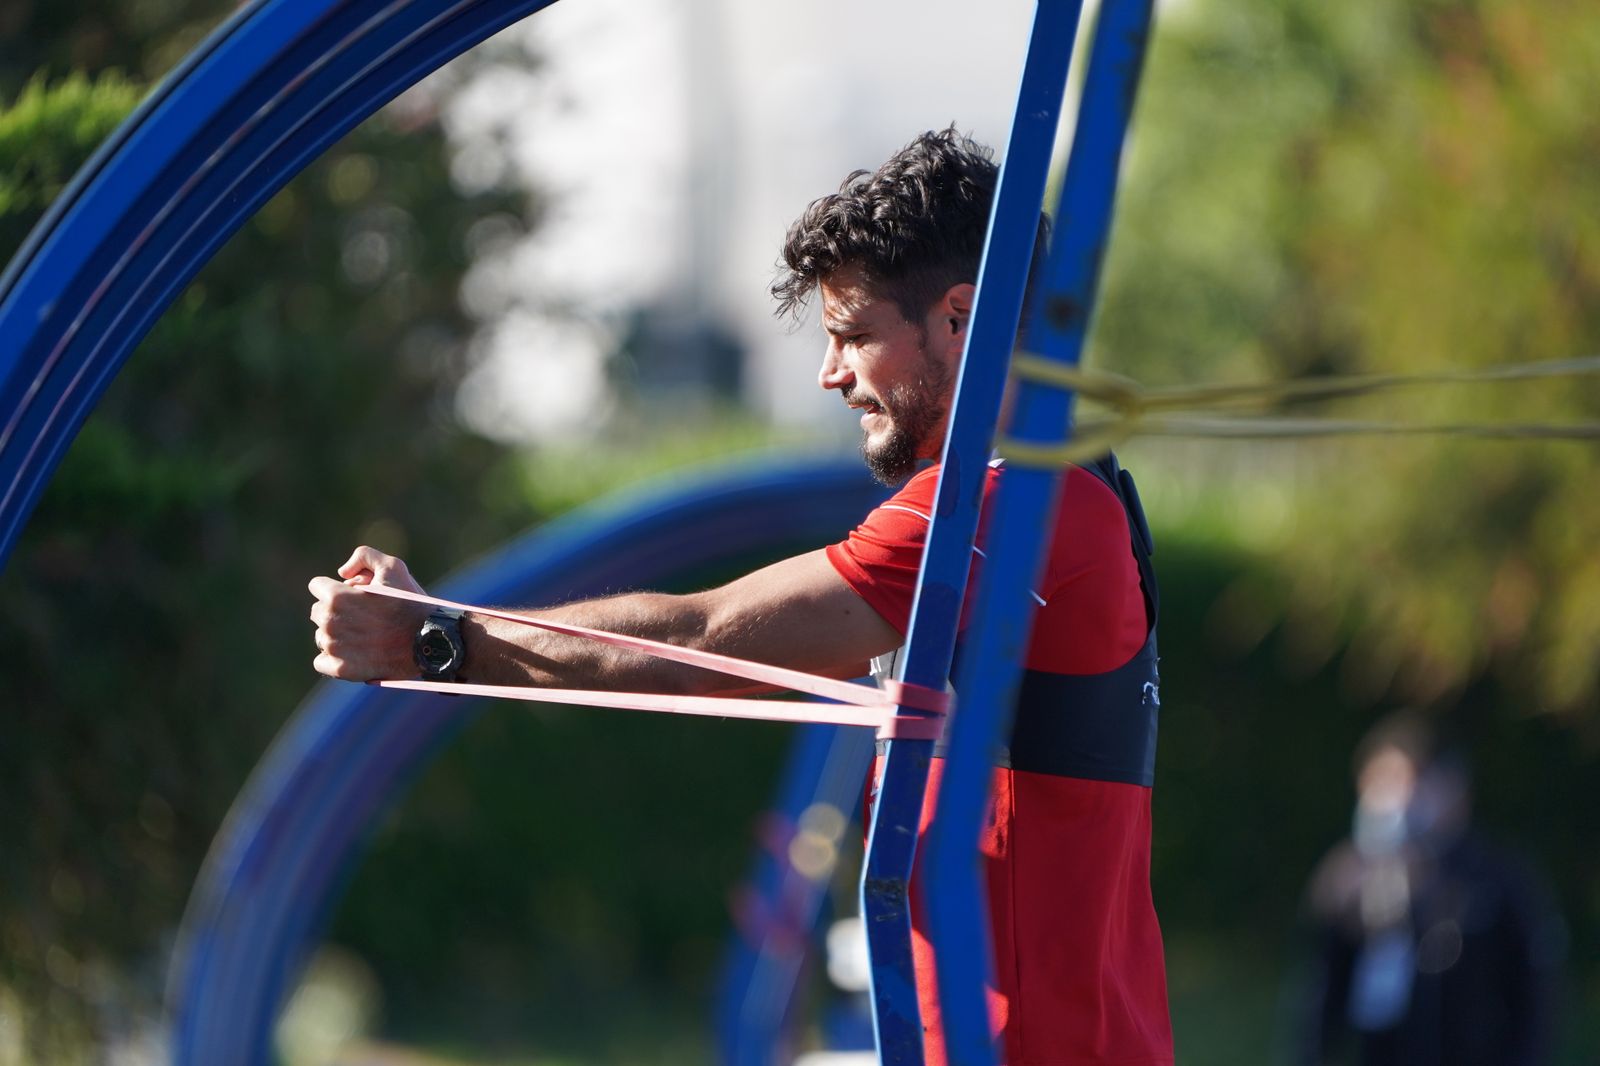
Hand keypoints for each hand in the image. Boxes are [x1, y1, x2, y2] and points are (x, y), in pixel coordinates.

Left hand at [308, 545, 429, 680]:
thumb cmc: (411, 603)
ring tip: (364, 636)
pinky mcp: (340, 669)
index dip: (337, 588)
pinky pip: (321, 662)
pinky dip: (335, 659)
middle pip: (318, 612)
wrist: (429, 641)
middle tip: (363, 617)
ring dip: (336, 635)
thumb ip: (364, 556)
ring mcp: (334, 647)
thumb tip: (342, 572)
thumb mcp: (393, 566)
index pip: (317, 587)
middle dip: (336, 612)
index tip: (355, 596)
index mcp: (336, 596)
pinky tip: (355, 654)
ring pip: (321, 637)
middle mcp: (329, 622)